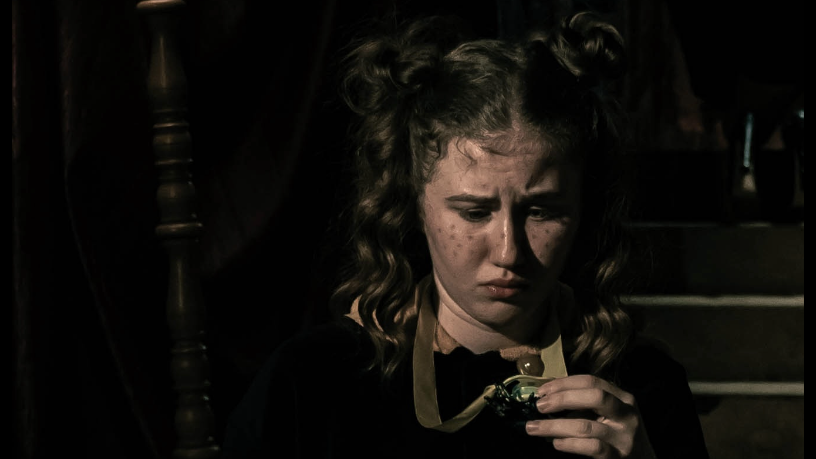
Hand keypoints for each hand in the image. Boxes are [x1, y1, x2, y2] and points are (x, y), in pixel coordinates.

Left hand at [525, 374, 656, 458]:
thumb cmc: (616, 436)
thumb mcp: (607, 414)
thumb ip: (583, 403)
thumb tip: (547, 393)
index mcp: (623, 398)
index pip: (591, 381)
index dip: (564, 383)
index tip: (542, 390)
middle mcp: (627, 414)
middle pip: (594, 396)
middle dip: (562, 398)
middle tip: (539, 406)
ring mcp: (624, 437)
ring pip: (585, 425)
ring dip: (554, 426)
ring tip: (534, 428)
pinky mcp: (618, 457)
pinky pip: (590, 447)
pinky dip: (569, 443)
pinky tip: (556, 443)